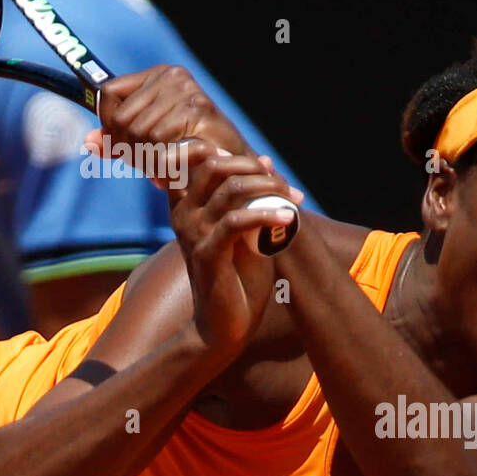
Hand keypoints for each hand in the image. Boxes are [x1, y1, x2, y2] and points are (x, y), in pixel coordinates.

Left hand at [85, 65, 257, 188]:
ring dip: (144, 160)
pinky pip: (157, 140)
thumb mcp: (144, 145)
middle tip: (147, 167)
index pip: (108, 93)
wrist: (233, 167)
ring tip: (160, 170)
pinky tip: (169, 171)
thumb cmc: (189, 153)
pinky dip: (158, 162)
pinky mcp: (198, 108)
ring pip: (137, 131)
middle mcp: (171, 75)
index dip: (108, 125)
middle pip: (121, 117)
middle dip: (128, 149)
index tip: (123, 148)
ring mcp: (186, 89)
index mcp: (157, 75)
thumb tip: (89, 142)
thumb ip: (115, 141)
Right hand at [170, 141, 297, 356]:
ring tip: (293, 201)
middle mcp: (183, 214)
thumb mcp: (245, 229)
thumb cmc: (237, 278)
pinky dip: (267, 214)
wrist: (225, 326)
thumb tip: (264, 159)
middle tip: (283, 184)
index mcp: (186, 204)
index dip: (228, 150)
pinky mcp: (206, 254)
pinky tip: (289, 219)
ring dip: (269, 189)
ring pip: (230, 188)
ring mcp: (192, 233)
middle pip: (213, 164)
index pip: (194, 155)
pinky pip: (236, 221)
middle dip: (253, 167)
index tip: (265, 168)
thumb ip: (250, 195)